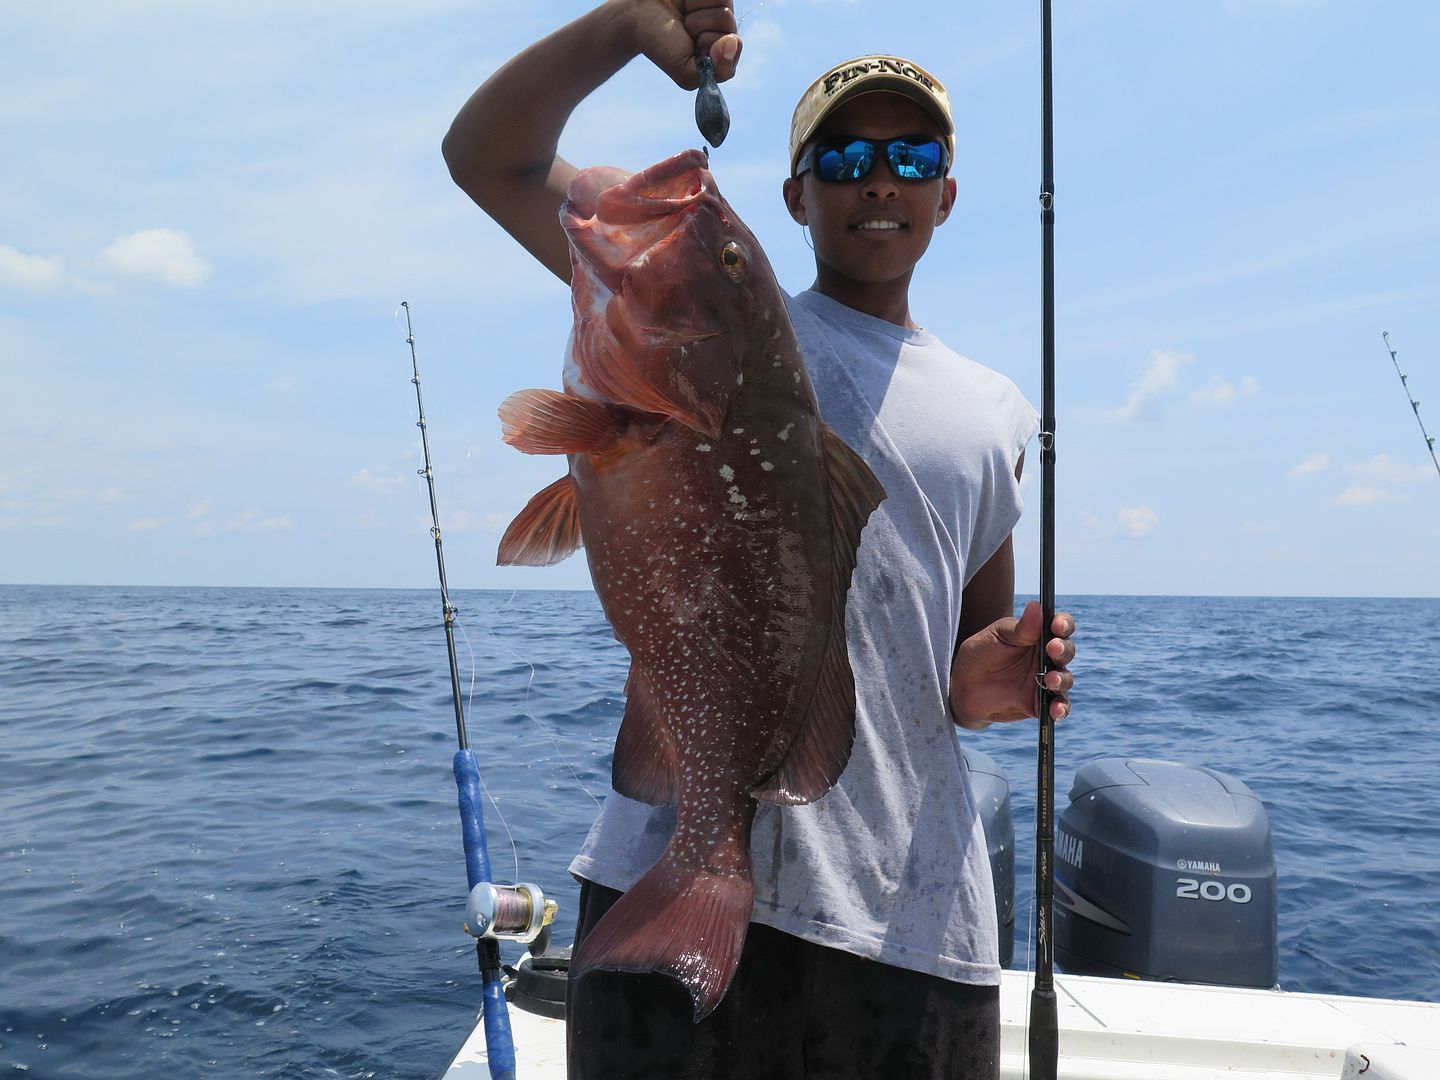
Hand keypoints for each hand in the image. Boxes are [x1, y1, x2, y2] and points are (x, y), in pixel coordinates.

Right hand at [619, 0, 741, 89]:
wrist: (637, 12)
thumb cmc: (660, 42)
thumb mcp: (685, 72)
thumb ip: (716, 71)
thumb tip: (734, 41)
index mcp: (722, 52)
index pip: (734, 46)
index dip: (712, 44)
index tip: (694, 45)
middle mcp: (724, 28)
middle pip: (728, 22)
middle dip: (701, 24)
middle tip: (684, 27)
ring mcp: (719, 6)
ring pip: (723, 3)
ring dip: (698, 7)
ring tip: (684, 11)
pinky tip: (687, 0)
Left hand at [950, 601, 1075, 729]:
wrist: (963, 687)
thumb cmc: (980, 654)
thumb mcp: (995, 637)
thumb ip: (1018, 628)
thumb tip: (1037, 606)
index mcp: (1038, 635)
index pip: (1060, 626)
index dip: (1064, 624)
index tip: (1057, 625)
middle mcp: (1047, 657)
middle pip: (1066, 651)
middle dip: (1063, 650)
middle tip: (1052, 649)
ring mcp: (1045, 681)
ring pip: (1065, 679)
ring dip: (1061, 679)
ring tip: (1050, 680)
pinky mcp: (1040, 703)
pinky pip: (1057, 707)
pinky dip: (1060, 709)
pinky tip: (1055, 711)